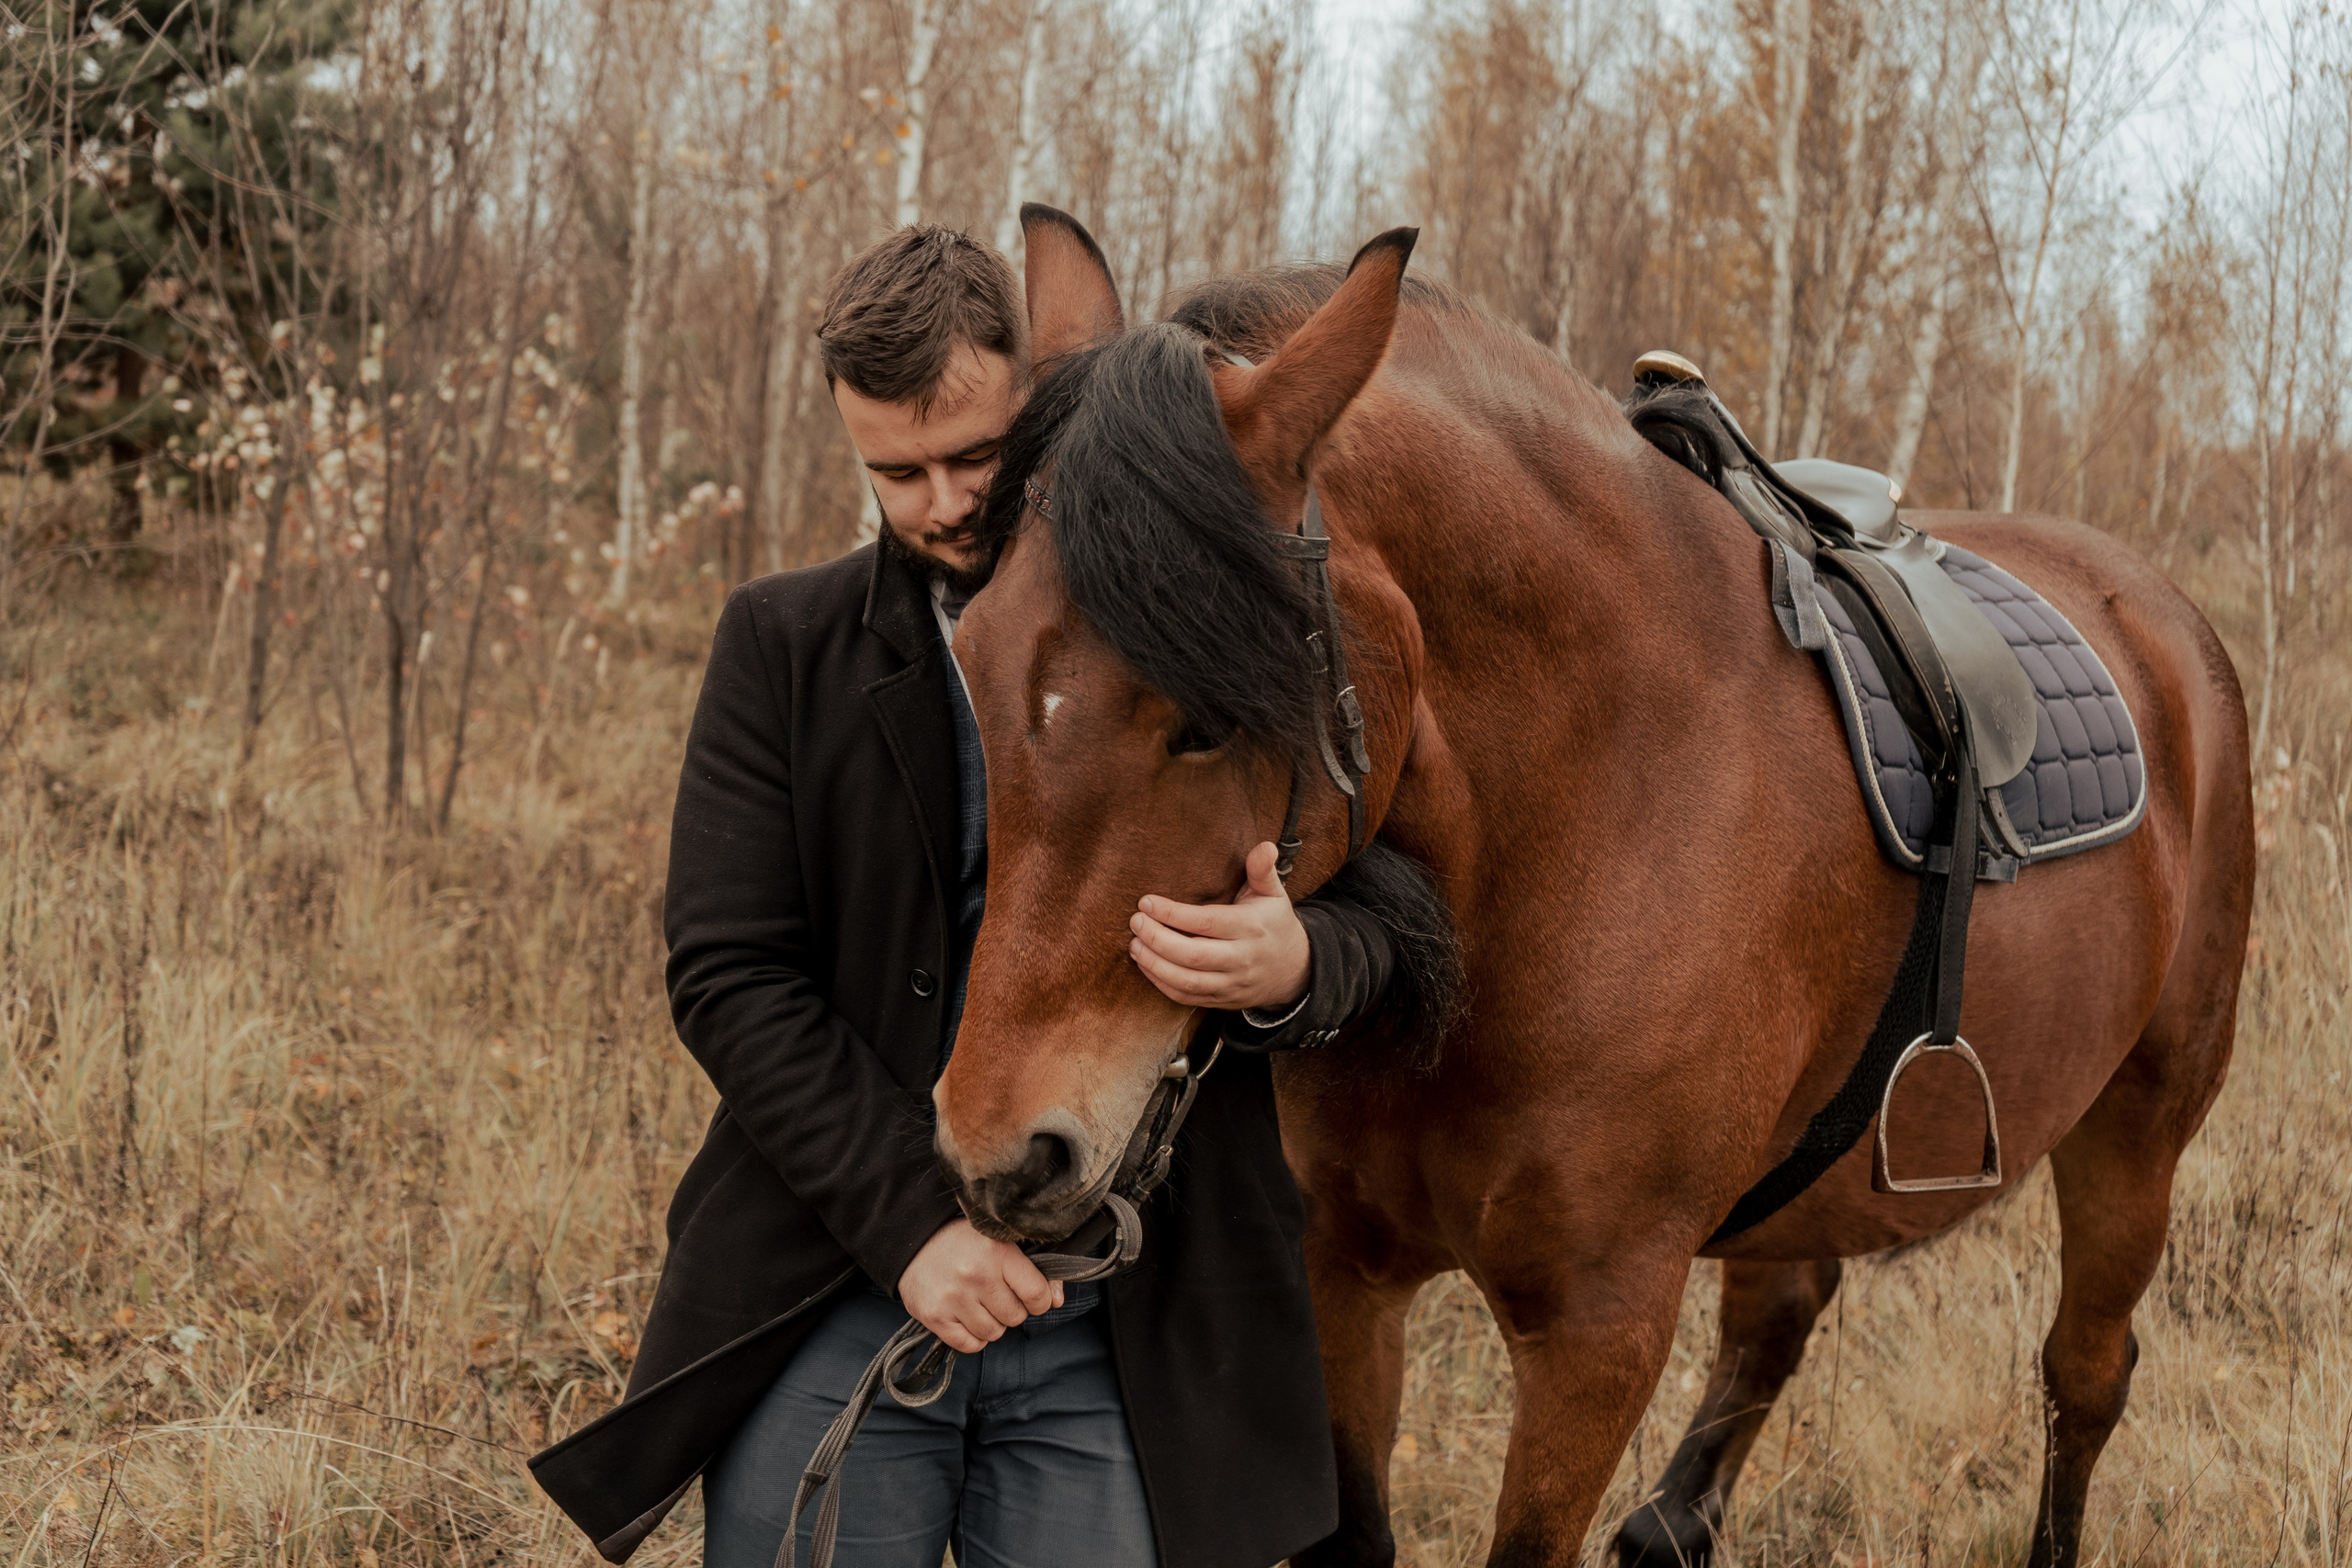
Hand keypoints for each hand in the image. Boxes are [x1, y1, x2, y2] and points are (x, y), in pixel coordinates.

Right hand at [898, 1219, 1062, 1352]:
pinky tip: (968, 1317)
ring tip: (980, 1304)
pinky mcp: (934, 1316)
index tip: (1031, 1297)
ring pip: (994, 1333)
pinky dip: (974, 1337)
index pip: (1037, 1294)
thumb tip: (1057, 1300)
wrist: (914, 1239)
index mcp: (998, 1252)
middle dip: (1012, 1309)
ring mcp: (953, 1298)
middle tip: (998, 1294)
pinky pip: (969, 1345)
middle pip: (1016, 1317)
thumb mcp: (1001, 1242)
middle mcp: (976, 1276)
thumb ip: (1033, 1270)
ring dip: (992, 1323)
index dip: (1040, 1300)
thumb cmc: (964, 1241)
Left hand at [1129, 840, 1311, 1011]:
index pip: (1206, 923)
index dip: (1173, 914)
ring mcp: (1231, 983)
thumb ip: (1263, 870)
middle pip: (1193, 956)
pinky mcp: (1222, 1000)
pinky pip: (1187, 997)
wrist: (1294, 970)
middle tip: (1135, 922)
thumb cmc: (1274, 924)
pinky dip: (1161, 984)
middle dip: (1158, 940)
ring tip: (1134, 945)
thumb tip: (1265, 845)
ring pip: (1187, 981)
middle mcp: (1241, 959)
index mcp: (1250, 928)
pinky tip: (1146, 965)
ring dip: (1154, 964)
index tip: (1146, 902)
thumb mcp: (1274, 894)